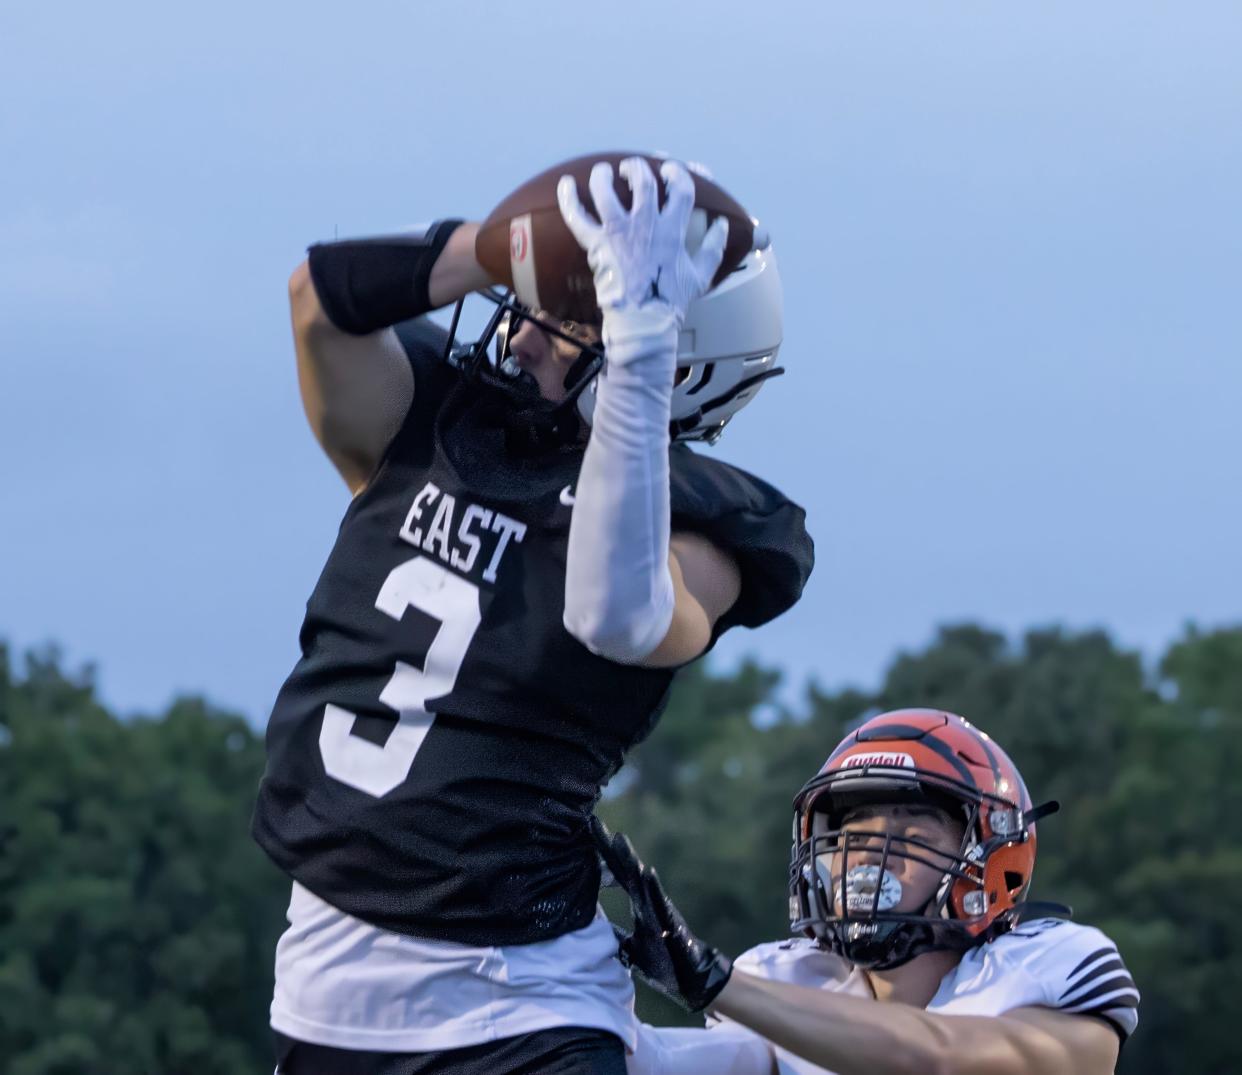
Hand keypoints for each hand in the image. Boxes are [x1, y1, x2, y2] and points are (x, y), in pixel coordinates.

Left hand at [558, 158, 728, 341]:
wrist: (643, 321)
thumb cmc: (670, 301)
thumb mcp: (700, 276)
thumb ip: (713, 249)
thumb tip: (722, 225)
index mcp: (672, 230)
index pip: (681, 188)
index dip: (677, 173)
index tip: (670, 170)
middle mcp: (645, 225)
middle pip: (642, 180)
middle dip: (637, 167)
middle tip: (631, 168)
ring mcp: (618, 233)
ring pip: (606, 191)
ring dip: (602, 176)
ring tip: (602, 172)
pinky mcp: (596, 245)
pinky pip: (577, 217)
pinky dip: (568, 199)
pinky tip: (565, 184)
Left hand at [591, 816, 732, 1012]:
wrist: (690, 976)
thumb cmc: (661, 958)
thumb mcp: (629, 947)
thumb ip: (614, 933)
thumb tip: (592, 931)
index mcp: (637, 902)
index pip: (614, 872)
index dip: (601, 852)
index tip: (587, 829)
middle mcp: (647, 900)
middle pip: (624, 868)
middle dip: (610, 846)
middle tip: (593, 822)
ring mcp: (658, 909)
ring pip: (641, 880)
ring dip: (630, 859)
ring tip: (618, 838)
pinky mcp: (670, 923)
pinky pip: (660, 903)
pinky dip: (653, 887)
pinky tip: (646, 871)